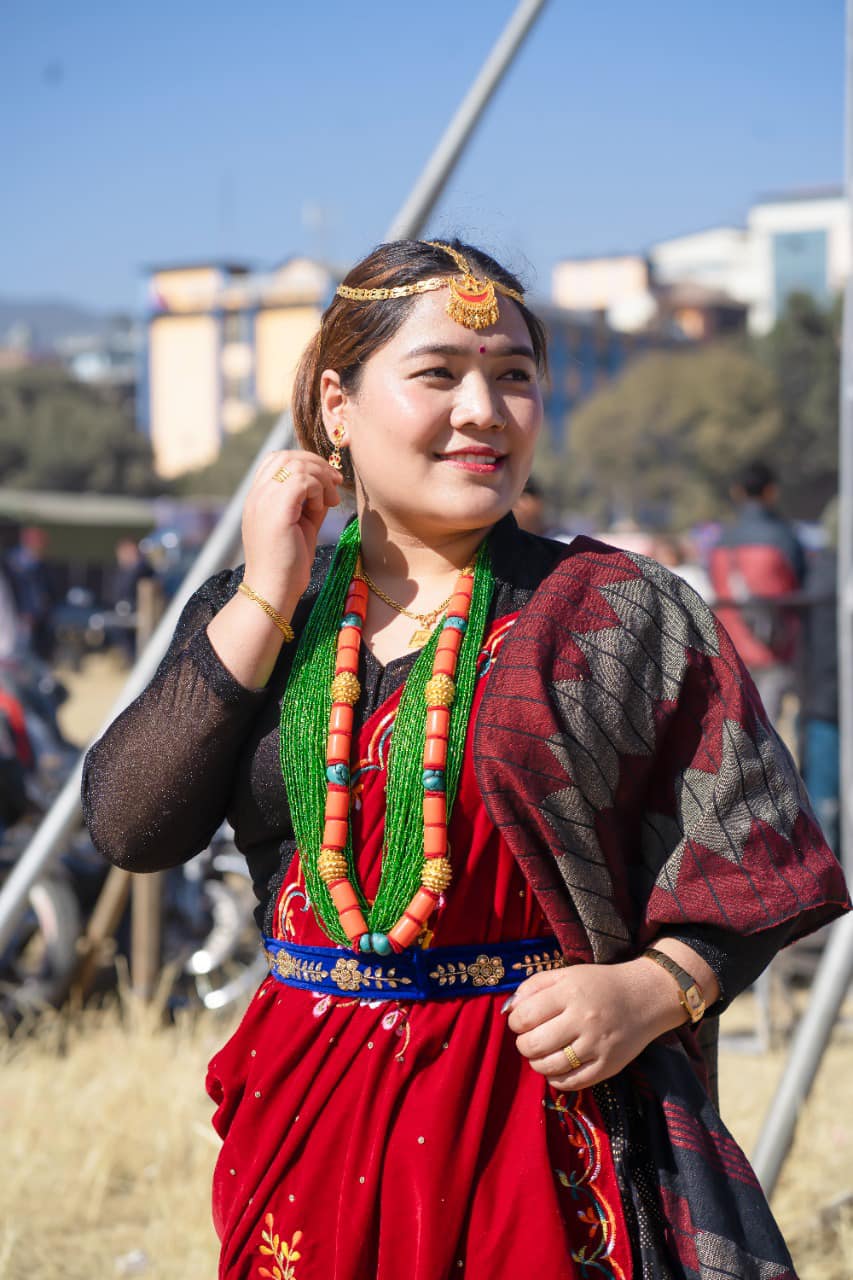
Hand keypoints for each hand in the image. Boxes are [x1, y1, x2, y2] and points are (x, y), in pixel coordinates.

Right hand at [241, 450, 342, 611]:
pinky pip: (302, 480)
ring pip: (296, 465)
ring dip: (321, 478)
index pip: (276, 460)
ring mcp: (263, 501)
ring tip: (330, 501)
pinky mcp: (276, 511)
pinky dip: (318, 489)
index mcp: (258, 499)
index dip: (305, 462)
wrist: (274, 591)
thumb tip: (327, 487)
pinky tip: (322, 509)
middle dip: (316, 464)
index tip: (327, 480)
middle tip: (336, 483)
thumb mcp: (301, 526)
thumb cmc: (288, 565)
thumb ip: (309, 504)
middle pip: (286, 456)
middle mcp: (257, 496)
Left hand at [505, 960, 685, 1091]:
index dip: (515, 1023)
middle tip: (529, 1039)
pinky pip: (571, 1082)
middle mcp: (583, 1019)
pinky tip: (555, 1067)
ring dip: (536, 1063)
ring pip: (549, 1066)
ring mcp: (597, 1045)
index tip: (520, 1023)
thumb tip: (508, 1009)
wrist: (645, 997)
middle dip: (523, 1045)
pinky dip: (555, 1078)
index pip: (525, 1016)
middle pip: (533, 1044)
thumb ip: (533, 986)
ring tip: (540, 1054)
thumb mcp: (566, 974)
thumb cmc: (599, 984)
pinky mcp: (608, 1065)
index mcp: (570, 992)